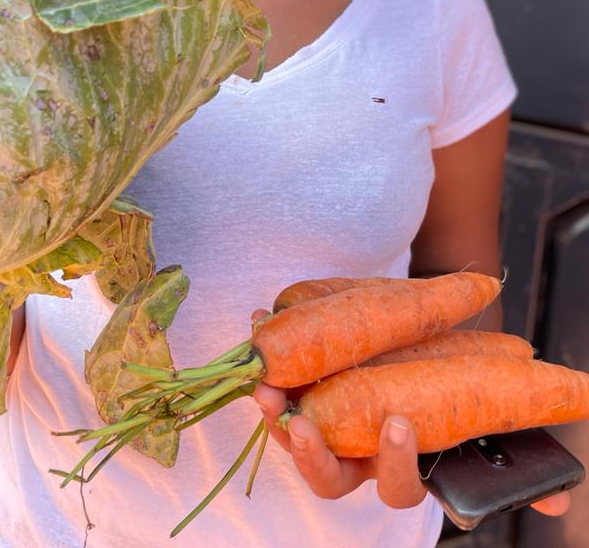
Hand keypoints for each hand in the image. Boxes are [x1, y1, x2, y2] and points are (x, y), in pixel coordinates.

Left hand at [251, 311, 571, 516]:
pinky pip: (278, 375)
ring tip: (266, 389)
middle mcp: (357, 449)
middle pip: (328, 476)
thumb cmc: (456, 373)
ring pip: (292, 434)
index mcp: (400, 461)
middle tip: (302, 427)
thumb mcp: (484, 405)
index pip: (395, 484)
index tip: (400, 424)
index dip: (394, 463)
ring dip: (274, 414)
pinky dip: (267, 349)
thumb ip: (516, 454)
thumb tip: (561, 503)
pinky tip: (259, 315)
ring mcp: (325, 419)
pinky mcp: (303, 381)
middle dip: (311, 456)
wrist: (424, 327)